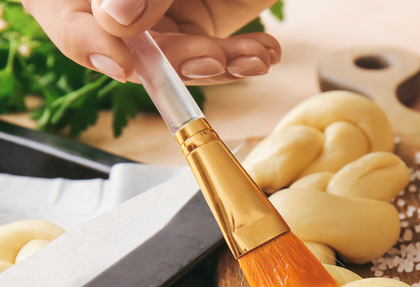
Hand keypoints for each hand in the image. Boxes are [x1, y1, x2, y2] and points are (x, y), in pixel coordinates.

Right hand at [21, 0, 281, 84]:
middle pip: (137, 51)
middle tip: (213, 58)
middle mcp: (123, 10)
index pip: (74, 25)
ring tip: (254, 57)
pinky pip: (221, 52)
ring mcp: (164, 17)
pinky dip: (246, 55)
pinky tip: (266, 51)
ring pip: (184, 57)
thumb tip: (118, 19)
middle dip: (179, 59)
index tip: (124, 62)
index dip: (91, 46)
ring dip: (222, 62)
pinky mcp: (205, 22)